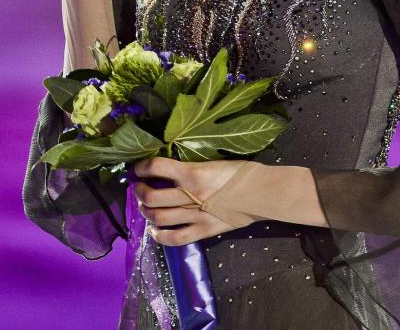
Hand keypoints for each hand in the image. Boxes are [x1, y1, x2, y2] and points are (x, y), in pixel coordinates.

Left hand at [134, 157, 252, 245]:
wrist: (261, 193)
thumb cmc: (242, 172)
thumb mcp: (215, 161)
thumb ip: (193, 167)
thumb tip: (174, 168)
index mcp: (192, 173)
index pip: (157, 167)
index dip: (143, 167)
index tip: (138, 168)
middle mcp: (189, 195)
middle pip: (152, 196)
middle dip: (140, 192)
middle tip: (139, 188)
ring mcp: (195, 216)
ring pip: (159, 217)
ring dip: (146, 212)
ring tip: (145, 207)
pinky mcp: (203, 231)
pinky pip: (176, 238)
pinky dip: (161, 237)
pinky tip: (155, 232)